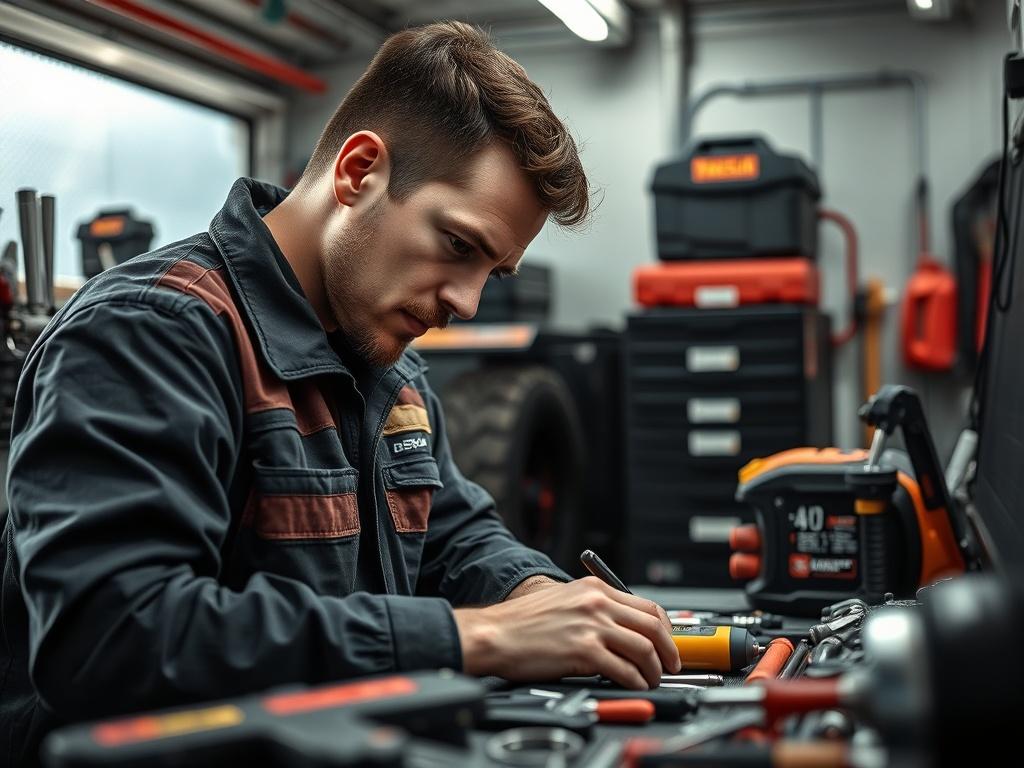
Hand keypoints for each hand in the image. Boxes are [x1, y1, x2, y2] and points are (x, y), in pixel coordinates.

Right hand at [453, 576, 680, 689]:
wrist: (495, 633)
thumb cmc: (522, 621)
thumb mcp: (564, 599)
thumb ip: (594, 607)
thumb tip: (621, 627)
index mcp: (594, 588)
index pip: (646, 606)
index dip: (665, 628)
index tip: (667, 641)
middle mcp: (597, 603)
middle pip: (652, 626)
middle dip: (668, 650)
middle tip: (670, 665)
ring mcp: (591, 626)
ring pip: (643, 648)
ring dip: (654, 670)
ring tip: (652, 680)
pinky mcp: (584, 651)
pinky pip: (624, 669)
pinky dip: (635, 681)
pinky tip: (634, 685)